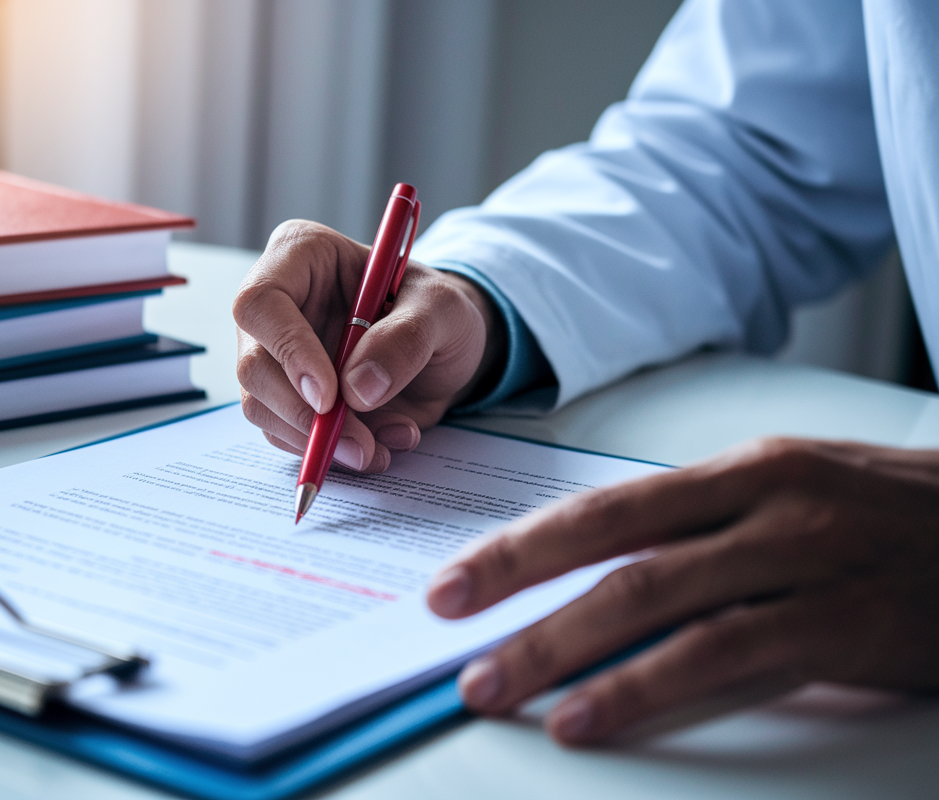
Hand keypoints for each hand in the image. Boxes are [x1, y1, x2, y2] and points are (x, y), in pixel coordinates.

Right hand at [233, 220, 503, 471]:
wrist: (443, 350)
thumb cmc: (436, 311)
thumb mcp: (443, 310)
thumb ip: (407, 338)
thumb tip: (358, 388)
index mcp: (302, 256)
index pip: (261, 301)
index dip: (288, 351)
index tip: (328, 396)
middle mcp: (277, 306)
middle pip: (253, 365)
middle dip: (303, 415)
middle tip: (359, 444)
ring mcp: (275, 354)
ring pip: (263, 408)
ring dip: (319, 442)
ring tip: (380, 447)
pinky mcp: (285, 397)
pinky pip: (287, 435)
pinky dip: (331, 452)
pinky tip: (380, 442)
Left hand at [427, 437, 938, 744]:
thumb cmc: (893, 523)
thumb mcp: (795, 501)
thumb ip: (703, 533)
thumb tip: (598, 580)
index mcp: (743, 470)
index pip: (605, 507)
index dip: (521, 546)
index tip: (455, 581)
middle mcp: (767, 503)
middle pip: (615, 549)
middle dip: (519, 591)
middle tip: (448, 630)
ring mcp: (807, 559)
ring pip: (656, 602)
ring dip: (562, 648)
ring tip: (494, 685)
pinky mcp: (844, 622)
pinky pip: (724, 658)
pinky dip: (644, 689)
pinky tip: (587, 717)